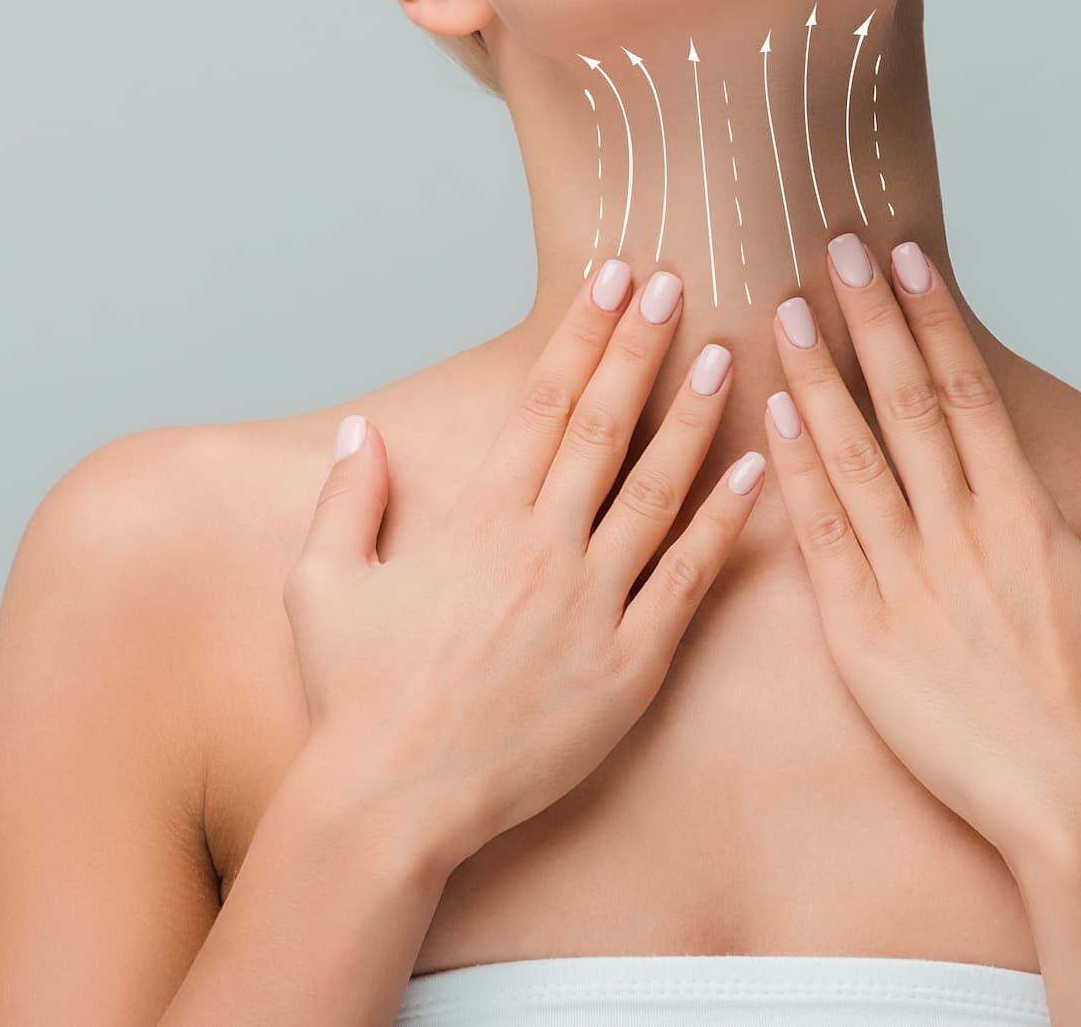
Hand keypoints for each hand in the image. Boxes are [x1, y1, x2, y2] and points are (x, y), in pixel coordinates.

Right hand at [285, 260, 767, 873]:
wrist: (391, 802)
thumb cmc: (352, 694)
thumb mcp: (322, 583)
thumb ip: (348, 498)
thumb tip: (362, 432)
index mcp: (477, 520)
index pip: (541, 402)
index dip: (581, 333)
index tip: (612, 279)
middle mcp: (542, 548)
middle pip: (604, 426)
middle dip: (641, 346)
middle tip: (677, 282)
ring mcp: (591, 607)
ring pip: (658, 492)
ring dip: (693, 418)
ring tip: (725, 356)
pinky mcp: (628, 668)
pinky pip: (688, 584)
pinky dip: (726, 526)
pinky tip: (757, 474)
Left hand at [761, 233, 1080, 880]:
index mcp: (1027, 518)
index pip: (969, 392)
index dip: (935, 320)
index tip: (908, 258)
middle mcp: (964, 533)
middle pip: (908, 402)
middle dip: (870, 319)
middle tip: (834, 247)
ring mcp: (909, 578)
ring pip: (855, 453)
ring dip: (819, 375)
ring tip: (788, 308)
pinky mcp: (863, 632)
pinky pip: (822, 534)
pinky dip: (794, 471)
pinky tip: (768, 417)